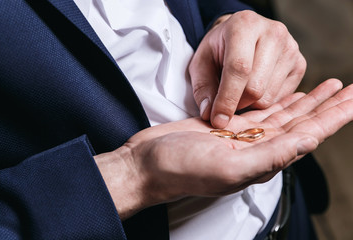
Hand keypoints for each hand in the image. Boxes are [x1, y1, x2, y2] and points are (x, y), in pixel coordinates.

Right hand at [95, 79, 352, 219]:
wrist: (149, 164)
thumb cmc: (181, 170)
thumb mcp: (228, 168)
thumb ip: (269, 157)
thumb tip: (308, 141)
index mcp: (263, 161)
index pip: (308, 135)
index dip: (333, 117)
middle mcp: (257, 149)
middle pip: (302, 122)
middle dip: (328, 105)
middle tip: (349, 88)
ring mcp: (242, 137)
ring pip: (284, 115)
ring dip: (308, 101)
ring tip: (327, 87)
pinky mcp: (227, 126)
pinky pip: (260, 111)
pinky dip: (278, 102)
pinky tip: (289, 96)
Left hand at [189, 10, 306, 127]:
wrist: (241, 35)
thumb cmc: (218, 49)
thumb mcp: (200, 63)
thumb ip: (202, 88)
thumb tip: (209, 114)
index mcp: (244, 25)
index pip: (238, 68)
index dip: (227, 99)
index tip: (217, 120)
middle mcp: (273, 33)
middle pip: (256, 88)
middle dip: (236, 104)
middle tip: (225, 104)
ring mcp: (291, 48)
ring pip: (268, 98)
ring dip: (250, 105)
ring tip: (239, 92)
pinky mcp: (300, 64)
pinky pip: (281, 99)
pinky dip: (263, 103)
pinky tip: (254, 89)